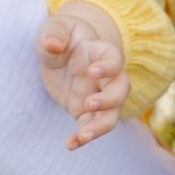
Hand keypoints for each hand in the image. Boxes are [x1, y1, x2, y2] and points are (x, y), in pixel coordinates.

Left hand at [36, 6, 130, 148]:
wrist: (58, 53)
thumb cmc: (59, 36)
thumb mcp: (54, 29)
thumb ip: (54, 34)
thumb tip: (52, 44)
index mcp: (100, 52)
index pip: (115, 59)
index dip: (109, 67)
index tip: (92, 72)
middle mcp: (105, 77)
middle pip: (121, 90)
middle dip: (110, 100)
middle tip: (89, 104)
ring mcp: (98, 95)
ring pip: (111, 114)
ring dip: (100, 126)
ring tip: (83, 136)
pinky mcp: (85, 111)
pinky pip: (89, 127)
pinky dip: (82, 138)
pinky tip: (69, 144)